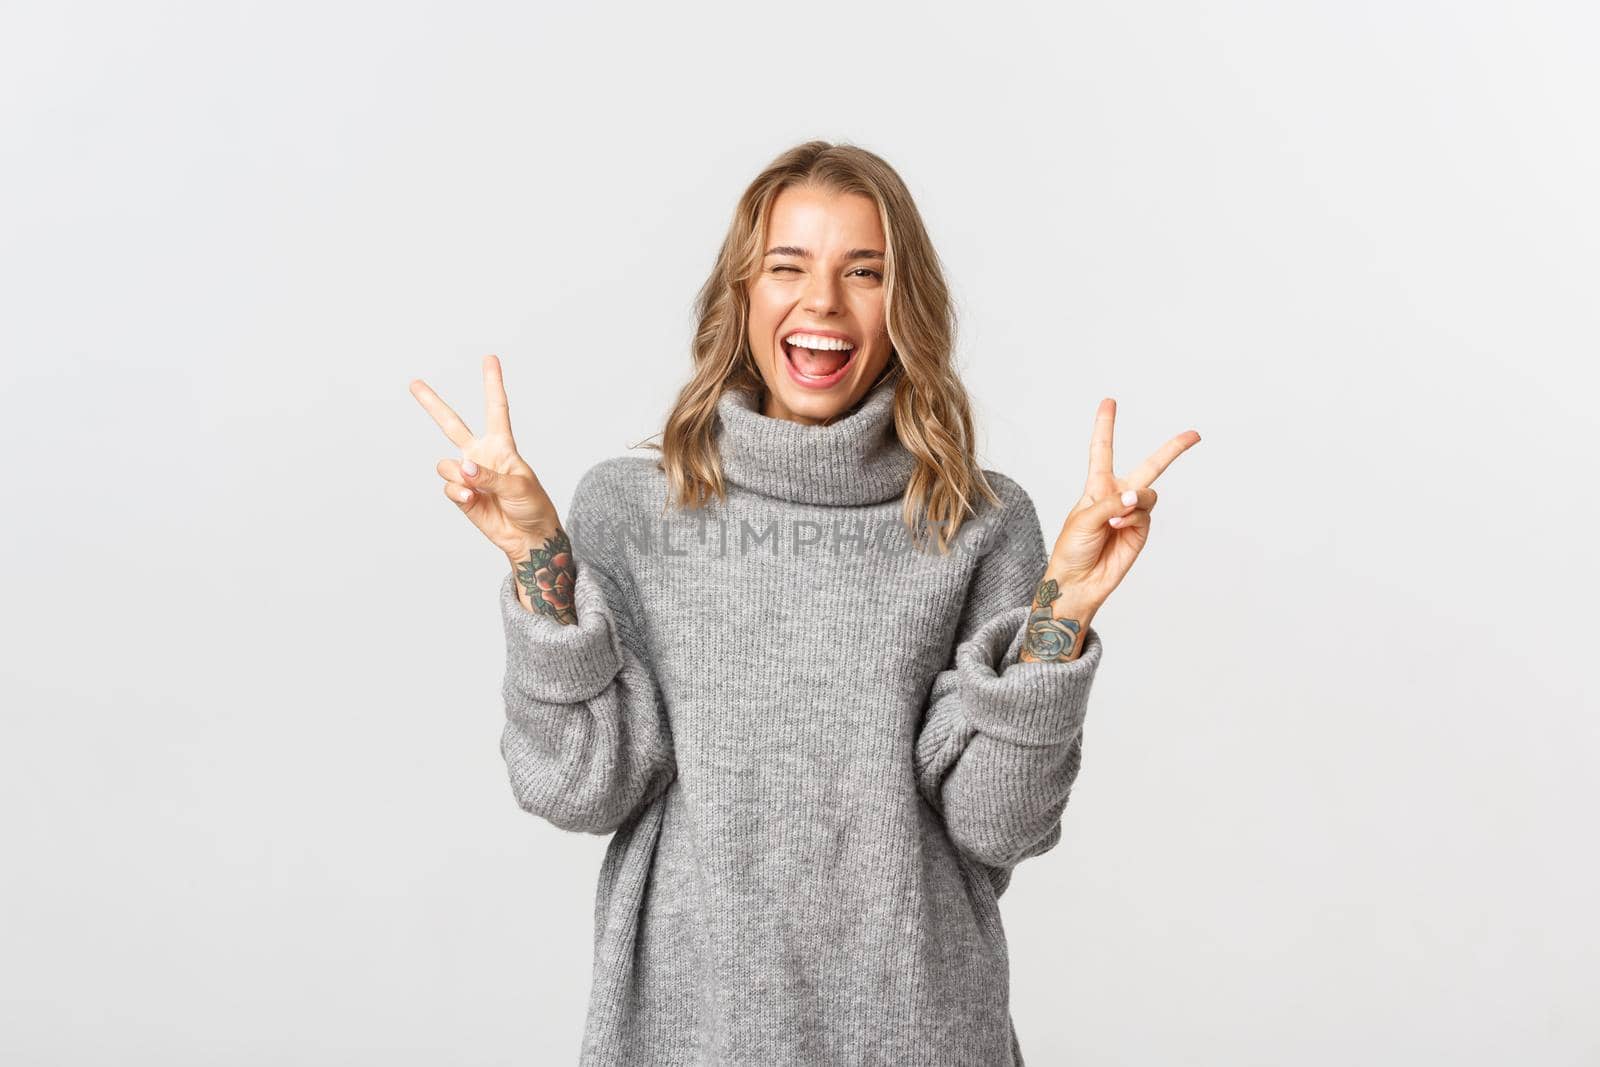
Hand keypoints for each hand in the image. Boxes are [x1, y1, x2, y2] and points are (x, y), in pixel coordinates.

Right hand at [409, 354, 562, 560]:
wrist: (529, 537)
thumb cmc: (532, 506)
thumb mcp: (518, 485)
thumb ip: (489, 474)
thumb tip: (461, 466)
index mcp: (502, 446)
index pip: (496, 408)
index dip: (492, 383)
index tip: (489, 358)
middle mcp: (481, 456)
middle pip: (452, 425)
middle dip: (432, 404)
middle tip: (414, 383)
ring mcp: (468, 475)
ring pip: (446, 465)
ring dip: (458, 476)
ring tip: (476, 490)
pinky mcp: (461, 495)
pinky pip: (448, 487)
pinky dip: (458, 494)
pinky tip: (472, 501)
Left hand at [1030, 398, 1199, 650]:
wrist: (1078, 582)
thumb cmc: (1072, 549)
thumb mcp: (1083, 518)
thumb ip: (1111, 502)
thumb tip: (1138, 496)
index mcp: (1096, 486)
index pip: (1102, 450)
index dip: (1105, 425)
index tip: (1109, 401)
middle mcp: (1118, 495)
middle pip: (1149, 466)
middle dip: (1173, 450)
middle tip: (1195, 434)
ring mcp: (1132, 513)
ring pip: (1148, 494)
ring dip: (1135, 502)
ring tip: (1115, 519)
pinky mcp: (1141, 530)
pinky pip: (1145, 514)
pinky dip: (1132, 518)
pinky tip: (1117, 529)